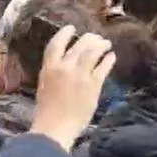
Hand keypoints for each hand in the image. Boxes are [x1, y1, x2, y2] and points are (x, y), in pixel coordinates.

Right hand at [29, 26, 115, 151]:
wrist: (55, 128)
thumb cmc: (46, 110)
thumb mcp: (45, 85)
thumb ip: (54, 72)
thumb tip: (66, 63)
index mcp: (49, 67)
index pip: (57, 43)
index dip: (65, 33)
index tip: (72, 28)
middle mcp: (65, 67)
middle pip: (79, 45)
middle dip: (89, 38)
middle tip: (95, 37)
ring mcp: (80, 76)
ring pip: (93, 53)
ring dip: (100, 45)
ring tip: (106, 43)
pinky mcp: (93, 86)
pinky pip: (103, 67)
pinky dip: (108, 60)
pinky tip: (112, 56)